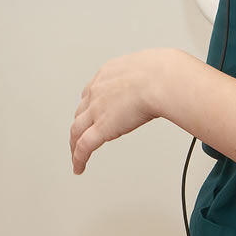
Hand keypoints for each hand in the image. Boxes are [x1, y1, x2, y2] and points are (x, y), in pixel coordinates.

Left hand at [71, 48, 193, 173]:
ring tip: (76, 156)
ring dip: (74, 145)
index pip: (91, 92)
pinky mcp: (102, 128)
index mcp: (107, 74)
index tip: (91, 113)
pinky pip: (84, 147)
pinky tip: (79, 167)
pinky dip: (79, 159)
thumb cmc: (161, 72)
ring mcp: (96, 110)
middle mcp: (97, 91)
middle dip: (80, 125)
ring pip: (76, 131)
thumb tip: (160, 80)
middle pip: (80, 112)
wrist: (160, 79)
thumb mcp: (148, 68)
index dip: (89, 105)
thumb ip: (146, 77)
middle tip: (80, 135)